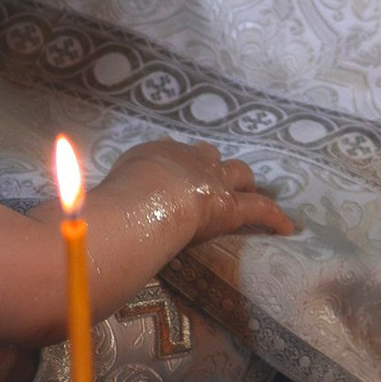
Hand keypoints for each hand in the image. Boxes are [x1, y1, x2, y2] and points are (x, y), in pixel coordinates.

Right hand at [100, 139, 296, 243]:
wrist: (146, 199)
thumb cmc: (118, 194)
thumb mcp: (106, 185)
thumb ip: (108, 193)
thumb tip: (92, 211)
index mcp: (158, 153)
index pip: (171, 155)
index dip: (176, 166)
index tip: (173, 176)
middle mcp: (190, 159)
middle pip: (209, 156)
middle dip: (213, 165)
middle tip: (215, 178)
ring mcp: (214, 180)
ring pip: (238, 173)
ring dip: (243, 181)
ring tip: (249, 190)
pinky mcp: (232, 206)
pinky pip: (260, 208)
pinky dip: (275, 217)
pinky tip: (288, 228)